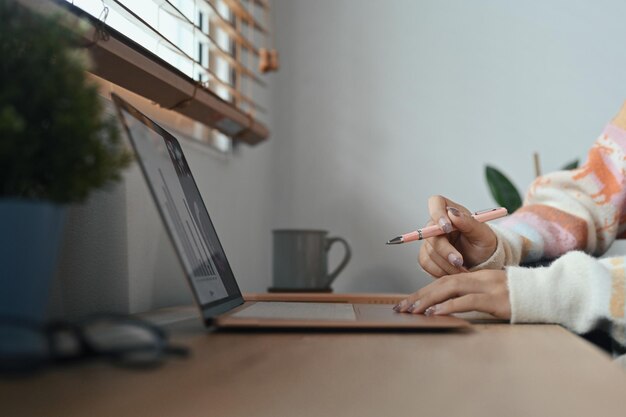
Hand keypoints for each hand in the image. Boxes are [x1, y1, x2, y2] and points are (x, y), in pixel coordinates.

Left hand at [393, 269, 510, 319]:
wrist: (547, 294)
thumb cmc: (518, 296)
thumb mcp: (490, 293)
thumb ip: (470, 296)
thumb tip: (446, 308)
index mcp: (474, 275)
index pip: (442, 281)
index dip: (422, 291)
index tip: (406, 302)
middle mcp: (478, 277)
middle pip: (441, 283)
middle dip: (419, 296)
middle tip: (401, 308)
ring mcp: (487, 286)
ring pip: (450, 289)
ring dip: (428, 300)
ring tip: (413, 310)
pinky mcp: (495, 299)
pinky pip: (468, 301)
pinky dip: (449, 306)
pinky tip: (436, 312)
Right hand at [418, 195, 497, 276]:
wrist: (483, 264)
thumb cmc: (484, 246)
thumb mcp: (483, 235)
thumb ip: (469, 223)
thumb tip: (453, 213)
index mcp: (451, 212)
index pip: (436, 203)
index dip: (437, 213)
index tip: (446, 228)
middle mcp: (437, 225)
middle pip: (430, 234)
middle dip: (445, 251)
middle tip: (459, 262)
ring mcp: (431, 241)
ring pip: (429, 252)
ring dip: (446, 264)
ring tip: (463, 269)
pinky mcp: (427, 256)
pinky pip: (426, 263)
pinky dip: (440, 270)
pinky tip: (453, 271)